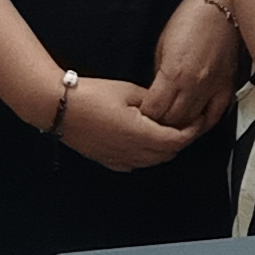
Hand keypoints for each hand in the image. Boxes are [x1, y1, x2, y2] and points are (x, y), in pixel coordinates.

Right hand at [56, 77, 207, 173]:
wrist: (56, 107)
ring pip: (152, 161)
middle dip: (180, 140)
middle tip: (186, 124)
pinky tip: (142, 142)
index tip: (198, 120)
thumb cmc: (90, 96)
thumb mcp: (128, 91)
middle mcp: (131, 152)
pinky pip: (134, 164)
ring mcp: (117, 159)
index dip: (192, 131)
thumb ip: (152, 102)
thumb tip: (165, 107)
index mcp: (140, 134)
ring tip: (166, 131)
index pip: (178, 140)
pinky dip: (145, 156)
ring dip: (164, 149)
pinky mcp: (106, 160)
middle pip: (168, 153)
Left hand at [139, 0, 239, 130]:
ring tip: (171, 124)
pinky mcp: (227, 86)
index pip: (153, 110)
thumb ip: (160, 74)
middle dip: (159, 124)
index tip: (142, 114)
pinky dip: (203, 122)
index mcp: (173, 73)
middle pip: (171, 121)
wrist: (222, 5)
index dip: (144, 116)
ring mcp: (213, 87)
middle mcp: (194, 84)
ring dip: (179, 126)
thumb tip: (157, 92)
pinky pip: (215, 115)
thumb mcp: (162, 45)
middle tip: (153, 121)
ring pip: (192, 122)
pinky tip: (196, 122)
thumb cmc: (192, 17)